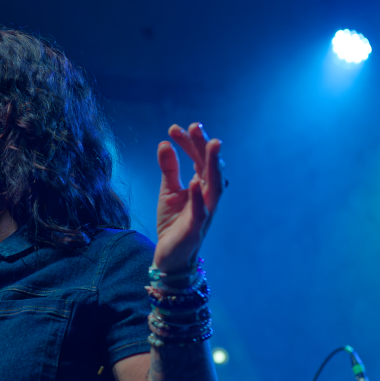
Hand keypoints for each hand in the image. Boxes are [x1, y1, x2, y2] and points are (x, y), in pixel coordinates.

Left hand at [153, 122, 224, 273]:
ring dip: (213, 166)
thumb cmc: (174, 222)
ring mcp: (205, 211)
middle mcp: (207, 196)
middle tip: (196, 126)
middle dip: (205, 146)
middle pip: (210, 167)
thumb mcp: (168, 192)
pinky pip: (201, 211)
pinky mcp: (196, 228)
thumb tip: (164, 143)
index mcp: (201, 185)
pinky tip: (194, 182)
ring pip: (215, 186)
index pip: (198, 159)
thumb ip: (169, 169)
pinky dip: (198, 197)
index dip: (189, 143)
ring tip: (212, 145)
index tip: (174, 128)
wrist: (170, 255)